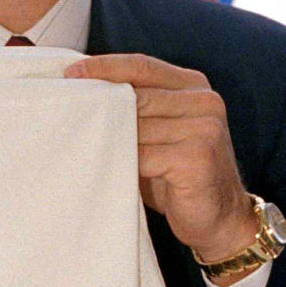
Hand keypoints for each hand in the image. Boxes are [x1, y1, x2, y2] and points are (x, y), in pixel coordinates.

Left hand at [65, 53, 255, 278]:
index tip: (70, 75)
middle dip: (100, 107)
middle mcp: (204, 101)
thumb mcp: (158, 134)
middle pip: (136, 95)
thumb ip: (136, 110)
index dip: (104, 67)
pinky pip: (144, 156)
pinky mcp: (198, 156)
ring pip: (136, 126)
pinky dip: (123, 164)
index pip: (142, 66)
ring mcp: (205, 128)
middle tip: (64, 115)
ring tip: (83, 148)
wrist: (220, 220)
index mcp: (194, 86)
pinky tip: (110, 171)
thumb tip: (82, 93)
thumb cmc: (178, 176)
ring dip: (109, 140)